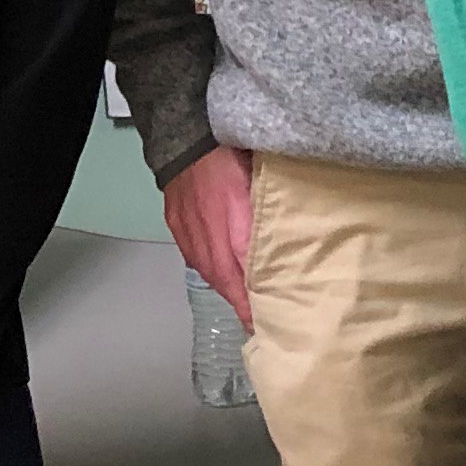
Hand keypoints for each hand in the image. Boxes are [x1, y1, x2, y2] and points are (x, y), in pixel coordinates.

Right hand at [163, 145, 257, 327]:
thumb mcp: (261, 185)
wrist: (188, 138)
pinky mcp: (177, 226)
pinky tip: (222, 272)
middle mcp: (208, 240)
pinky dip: (210, 269)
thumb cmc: (232, 157)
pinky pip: (195, 257)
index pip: (244, 279)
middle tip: (258, 320)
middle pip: (225, 281)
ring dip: (226, 287)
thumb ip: (271, 216)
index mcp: (233, 231)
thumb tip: (288, 244)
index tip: (261, 327)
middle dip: (240, 303)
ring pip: (210, 271)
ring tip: (243, 300)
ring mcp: (189, 234)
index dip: (251, 305)